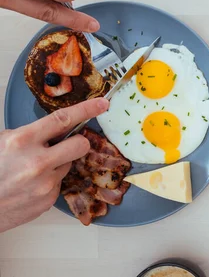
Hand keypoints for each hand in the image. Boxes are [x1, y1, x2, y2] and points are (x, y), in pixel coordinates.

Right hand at [0, 98, 108, 232]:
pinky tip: (30, 185)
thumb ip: (30, 134)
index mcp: (23, 141)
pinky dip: (48, 182)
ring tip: (32, 170)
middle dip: (78, 142)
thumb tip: (54, 129)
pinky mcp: (48, 200)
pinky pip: (58, 184)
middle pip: (80, 145)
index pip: (63, 120)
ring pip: (68, 165)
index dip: (86, 109)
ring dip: (57, 164)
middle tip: (67, 143)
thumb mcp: (2, 143)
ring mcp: (45, 183)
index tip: (102, 104)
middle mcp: (37, 162)